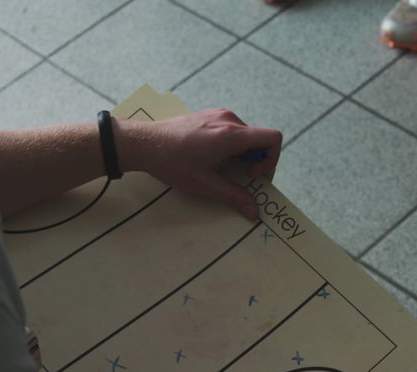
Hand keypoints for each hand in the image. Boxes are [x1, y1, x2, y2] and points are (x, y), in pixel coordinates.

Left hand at [116, 108, 282, 219]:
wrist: (144, 142)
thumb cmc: (172, 162)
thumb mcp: (204, 184)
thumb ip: (233, 196)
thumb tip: (255, 211)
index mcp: (232, 135)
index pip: (273, 139)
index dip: (271, 160)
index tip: (251, 174)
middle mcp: (229, 119)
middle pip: (259, 140)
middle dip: (255, 162)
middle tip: (239, 179)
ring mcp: (219, 114)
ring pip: (246, 136)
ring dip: (242, 155)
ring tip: (222, 169)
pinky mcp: (209, 115)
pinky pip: (232, 131)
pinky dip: (231, 146)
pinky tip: (211, 159)